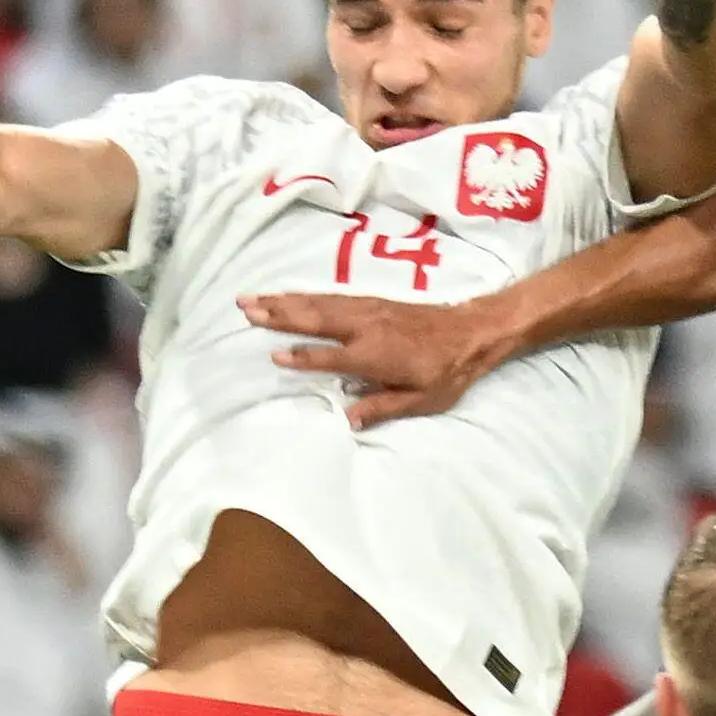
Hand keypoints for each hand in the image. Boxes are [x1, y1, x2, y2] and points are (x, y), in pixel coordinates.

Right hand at [241, 291, 509, 427]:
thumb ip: (382, 408)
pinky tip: (289, 294)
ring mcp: (368, 310)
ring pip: (318, 303)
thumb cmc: (447, 372)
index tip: (273, 356)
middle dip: (278, 314)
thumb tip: (347, 420)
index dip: (303, 358)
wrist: (472, 332)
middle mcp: (366, 327)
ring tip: (252, 299)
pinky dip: (306, 294)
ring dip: (283, 300)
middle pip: (315, 320)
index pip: (330, 357)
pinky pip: (332, 296)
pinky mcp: (372, 301)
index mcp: (374, 355)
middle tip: (243, 309)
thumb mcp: (421, 400)